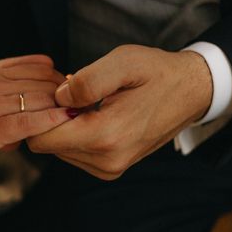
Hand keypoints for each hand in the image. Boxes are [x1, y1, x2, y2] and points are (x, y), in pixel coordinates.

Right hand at [0, 55, 71, 154]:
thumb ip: (9, 74)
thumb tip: (46, 63)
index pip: (39, 67)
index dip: (60, 79)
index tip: (67, 91)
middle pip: (44, 83)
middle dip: (65, 96)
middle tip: (75, 106)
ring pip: (40, 100)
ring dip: (61, 108)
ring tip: (72, 116)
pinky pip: (27, 122)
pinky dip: (49, 120)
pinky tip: (63, 119)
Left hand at [27, 45, 212, 179]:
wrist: (192, 92)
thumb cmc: (157, 73)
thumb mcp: (123, 62)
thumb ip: (86, 81)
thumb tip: (58, 98)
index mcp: (106, 136)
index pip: (41, 138)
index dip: (38, 113)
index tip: (52, 92)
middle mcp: (107, 161)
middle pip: (47, 145)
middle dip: (49, 119)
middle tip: (69, 91)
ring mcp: (109, 168)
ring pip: (58, 150)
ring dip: (63, 125)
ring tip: (84, 100)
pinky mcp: (110, 168)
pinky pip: (74, 153)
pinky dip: (74, 133)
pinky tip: (89, 112)